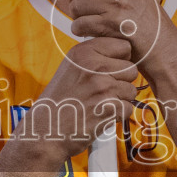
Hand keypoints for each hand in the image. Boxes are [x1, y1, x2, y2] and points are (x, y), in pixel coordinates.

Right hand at [13, 37, 138, 167]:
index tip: (108, 71)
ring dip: (120, 99)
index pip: (124, 46)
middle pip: (131, 69)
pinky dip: (118, 115)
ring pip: (131, 89)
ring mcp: (102, 86)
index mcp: (83, 52)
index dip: (120, 60)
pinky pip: (128, 108)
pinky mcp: (109, 107)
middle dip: (122, 82)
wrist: (45, 131)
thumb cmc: (59, 101)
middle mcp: (94, 65)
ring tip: (99, 104)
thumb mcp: (70, 68)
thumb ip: (95, 57)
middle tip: (101, 92)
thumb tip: (125, 51)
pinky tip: (100, 115)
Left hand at [67, 0, 165, 63]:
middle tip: (87, 9)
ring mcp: (119, 1)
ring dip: (78, 17)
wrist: (161, 45)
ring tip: (91, 20)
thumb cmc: (141, 16)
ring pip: (75, 6)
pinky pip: (80, 24)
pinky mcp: (113, 22)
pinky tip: (92, 32)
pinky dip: (81, 31)